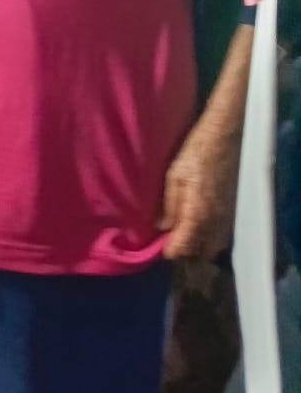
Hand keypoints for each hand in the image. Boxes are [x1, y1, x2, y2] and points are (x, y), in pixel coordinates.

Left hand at [160, 113, 239, 259]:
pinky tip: (197, 225)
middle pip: (199, 254)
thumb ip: (169, 206)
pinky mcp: (234, 213)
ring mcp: (228, 219)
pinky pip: (221, 238)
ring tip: (181, 232)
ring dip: (197, 246)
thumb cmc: (196, 152)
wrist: (225, 138)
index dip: (169, 250)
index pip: (183, 248)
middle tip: (168, 238)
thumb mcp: (174, 175)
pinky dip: (209, 238)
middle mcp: (216, 222)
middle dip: (184, 251)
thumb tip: (161, 227)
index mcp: (197, 213)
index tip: (158, 245)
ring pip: (212, 248)